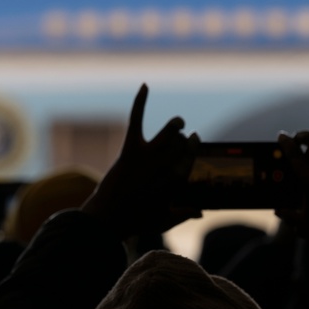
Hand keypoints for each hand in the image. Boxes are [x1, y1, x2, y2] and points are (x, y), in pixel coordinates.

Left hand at [81, 84, 200, 239]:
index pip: (191, 159)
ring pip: (169, 131)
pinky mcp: (130, 149)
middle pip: (182, 144)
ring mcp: (147, 156)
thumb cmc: (136, 222)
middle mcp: (165, 166)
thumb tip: (200, 212)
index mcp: (174, 182)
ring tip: (178, 124)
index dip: (192, 149)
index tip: (193, 142)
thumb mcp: (163, 220)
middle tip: (183, 136)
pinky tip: (145, 86)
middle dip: (185, 139)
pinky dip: (140, 102)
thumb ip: (183, 213)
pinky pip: (137, 120)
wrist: (108, 219)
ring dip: (176, 125)